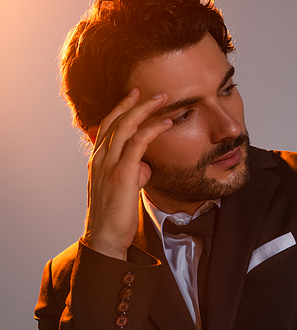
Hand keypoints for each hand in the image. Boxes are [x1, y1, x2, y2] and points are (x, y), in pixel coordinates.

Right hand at [83, 88, 172, 259]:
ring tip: (163, 98)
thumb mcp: (123, 188)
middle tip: (152, 91)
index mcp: (98, 160)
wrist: (105, 238)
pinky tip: (166, 122)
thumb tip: (146, 166)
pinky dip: (152, 129)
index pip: (108, 125)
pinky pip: (138, 144)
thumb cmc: (115, 216)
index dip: (121, 108)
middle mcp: (100, 158)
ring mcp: (109, 165)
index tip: (135, 95)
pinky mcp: (121, 175)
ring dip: (146, 109)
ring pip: (126, 127)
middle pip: (116, 120)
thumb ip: (133, 173)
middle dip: (135, 102)